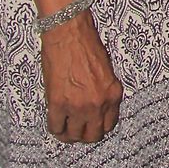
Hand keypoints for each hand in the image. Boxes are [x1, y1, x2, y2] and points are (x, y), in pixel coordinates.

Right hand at [40, 12, 122, 143]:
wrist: (69, 32)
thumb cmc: (86, 45)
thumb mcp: (106, 71)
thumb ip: (103, 92)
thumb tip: (95, 107)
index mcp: (113, 94)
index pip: (109, 125)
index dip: (99, 127)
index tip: (92, 125)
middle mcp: (98, 104)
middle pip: (93, 135)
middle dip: (85, 135)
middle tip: (77, 130)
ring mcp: (78, 106)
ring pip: (74, 135)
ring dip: (69, 134)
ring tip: (65, 129)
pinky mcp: (58, 103)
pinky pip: (55, 126)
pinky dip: (55, 128)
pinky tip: (55, 123)